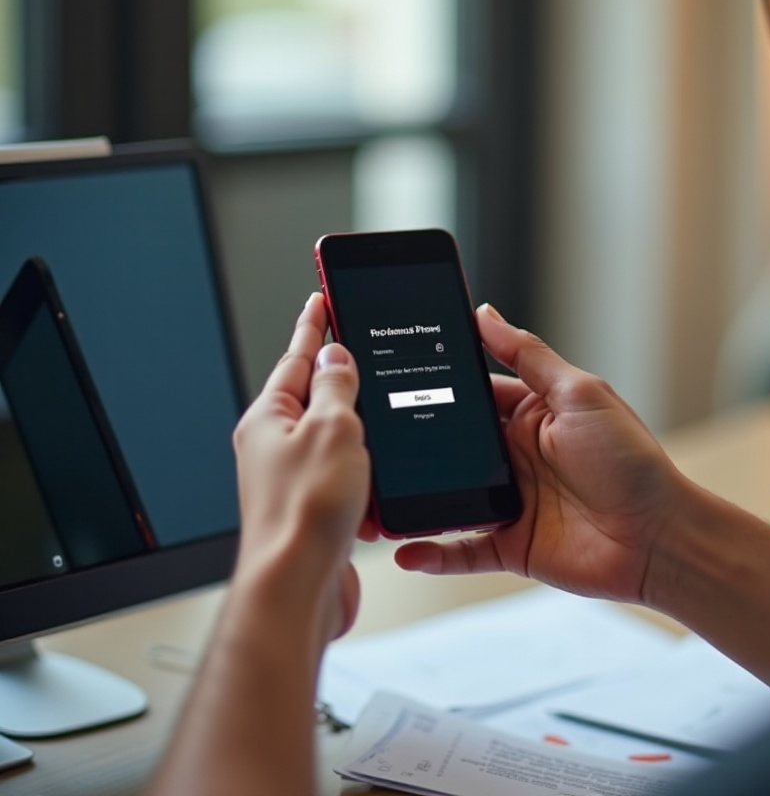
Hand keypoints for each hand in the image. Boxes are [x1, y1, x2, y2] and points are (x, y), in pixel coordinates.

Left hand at [232, 293, 370, 643]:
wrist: (298, 590)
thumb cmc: (304, 514)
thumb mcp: (332, 428)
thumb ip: (338, 387)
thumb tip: (336, 355)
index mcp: (269, 419)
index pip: (296, 356)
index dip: (315, 324)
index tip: (323, 297)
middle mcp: (274, 447)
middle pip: (310, 394)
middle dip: (334, 369)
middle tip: (352, 338)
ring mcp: (293, 479)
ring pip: (330, 435)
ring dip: (356, 422)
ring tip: (378, 402)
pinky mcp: (314, 507)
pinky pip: (343, 473)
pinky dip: (365, 465)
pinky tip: (383, 464)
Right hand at [395, 304, 684, 605]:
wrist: (660, 538)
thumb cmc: (632, 461)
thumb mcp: (581, 394)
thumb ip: (529, 356)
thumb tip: (485, 313)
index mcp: (531, 413)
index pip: (473, 393)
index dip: (437, 384)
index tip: (394, 372)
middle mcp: (515, 455)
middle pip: (451, 445)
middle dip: (414, 442)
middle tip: (369, 436)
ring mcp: (509, 500)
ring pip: (446, 496)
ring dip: (413, 497)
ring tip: (374, 493)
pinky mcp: (510, 545)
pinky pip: (460, 549)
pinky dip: (431, 552)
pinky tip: (403, 550)